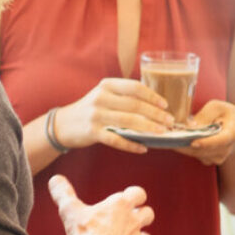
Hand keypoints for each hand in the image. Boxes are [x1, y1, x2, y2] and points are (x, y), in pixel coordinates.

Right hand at [52, 174, 151, 234]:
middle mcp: (133, 221)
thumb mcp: (70, 209)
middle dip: (140, 215)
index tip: (128, 198)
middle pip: (148, 213)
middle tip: (127, 219)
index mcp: (120, 205)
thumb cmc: (84, 233)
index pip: (138, 193)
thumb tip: (55, 179)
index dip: (134, 195)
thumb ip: (63, 193)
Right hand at [55, 78, 173, 153]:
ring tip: (161, 133)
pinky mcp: (92, 132)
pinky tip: (143, 148)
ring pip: (128, 122)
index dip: (152, 96)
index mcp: (106, 85)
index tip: (165, 105)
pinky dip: (131, 145)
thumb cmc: (92, 109)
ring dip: (148, 128)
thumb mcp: (104, 95)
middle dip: (155, 114)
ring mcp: (95, 115)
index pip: (134, 87)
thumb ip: (125, 97)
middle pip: (134, 105)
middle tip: (169, 122)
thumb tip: (156, 107)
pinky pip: (116, 139)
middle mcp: (100, 98)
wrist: (65, 123)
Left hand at [172, 100, 234, 165]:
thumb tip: (189, 126)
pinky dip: (184, 148)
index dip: (206, 143)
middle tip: (167, 136)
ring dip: (181, 146)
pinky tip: (174, 138)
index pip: (220, 141)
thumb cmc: (227, 115)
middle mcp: (225, 149)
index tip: (193, 142)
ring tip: (167, 136)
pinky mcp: (210, 159)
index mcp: (231, 134)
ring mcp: (218, 156)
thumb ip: (204, 116)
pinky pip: (194, 155)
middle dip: (184, 144)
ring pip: (196, 154)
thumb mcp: (217, 107)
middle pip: (203, 150)